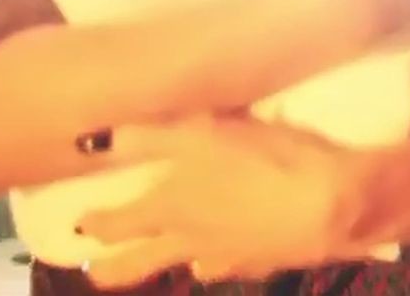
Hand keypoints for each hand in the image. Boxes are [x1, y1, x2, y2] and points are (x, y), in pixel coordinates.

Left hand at [75, 117, 376, 289]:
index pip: (119, 224)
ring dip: (175, 263)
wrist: (330, 205)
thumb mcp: (203, 134)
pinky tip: (226, 256)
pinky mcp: (264, 261)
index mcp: (171, 209)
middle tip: (94, 275)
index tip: (79, 228)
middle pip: (143, 263)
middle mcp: (192, 241)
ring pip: (191, 266)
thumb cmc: (264, 161)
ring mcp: (229, 257)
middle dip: (115, 269)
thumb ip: (150, 137)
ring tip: (170, 262)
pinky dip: (223, 260)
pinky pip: (233, 265)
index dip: (96, 225)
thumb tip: (97, 142)